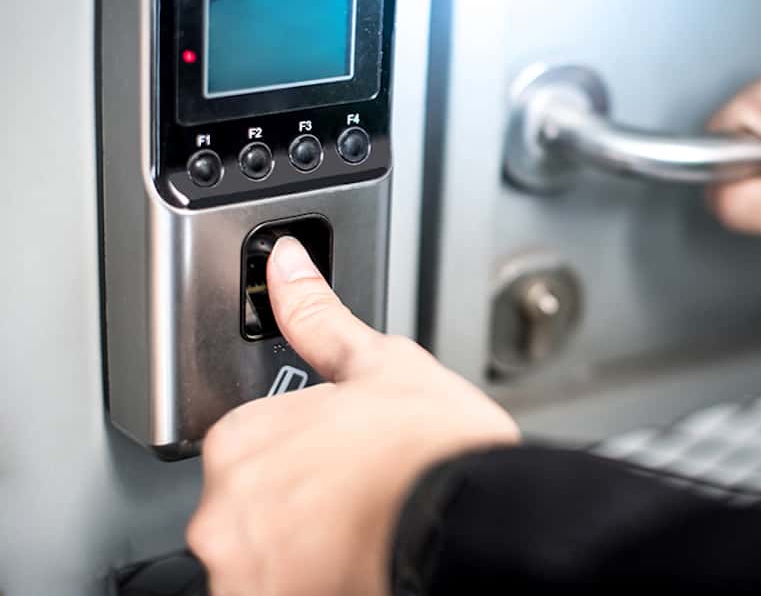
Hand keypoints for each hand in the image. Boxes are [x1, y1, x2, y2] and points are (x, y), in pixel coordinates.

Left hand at [187, 237, 519, 594]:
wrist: (469, 521)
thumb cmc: (430, 449)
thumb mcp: (380, 363)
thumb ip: (317, 317)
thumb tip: (286, 263)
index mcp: (242, 439)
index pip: (251, 447)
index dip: (303, 451)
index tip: (338, 461)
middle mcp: (226, 509)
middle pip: (251, 506)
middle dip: (296, 503)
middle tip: (356, 497)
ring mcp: (244, 569)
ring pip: (261, 557)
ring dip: (298, 549)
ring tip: (360, 532)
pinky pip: (275, 589)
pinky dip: (308, 580)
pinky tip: (352, 562)